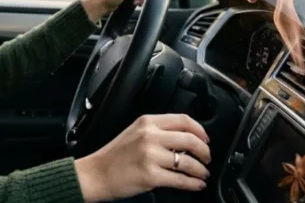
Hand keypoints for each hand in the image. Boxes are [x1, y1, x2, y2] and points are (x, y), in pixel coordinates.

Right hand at [74, 114, 210, 201]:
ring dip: (201, 170)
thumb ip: (158, 131)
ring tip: (203, 174)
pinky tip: (196, 184)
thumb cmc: (115, 156)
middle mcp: (150, 136)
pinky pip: (180, 179)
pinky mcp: (150, 175)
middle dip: (205, 151)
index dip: (200, 130)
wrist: (96, 173)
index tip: (205, 139)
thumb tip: (186, 138)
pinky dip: (193, 183)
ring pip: (188, 161)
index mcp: (147, 122)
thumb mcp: (135, 132)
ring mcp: (150, 156)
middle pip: (190, 139)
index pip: (183, 120)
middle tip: (207, 158)